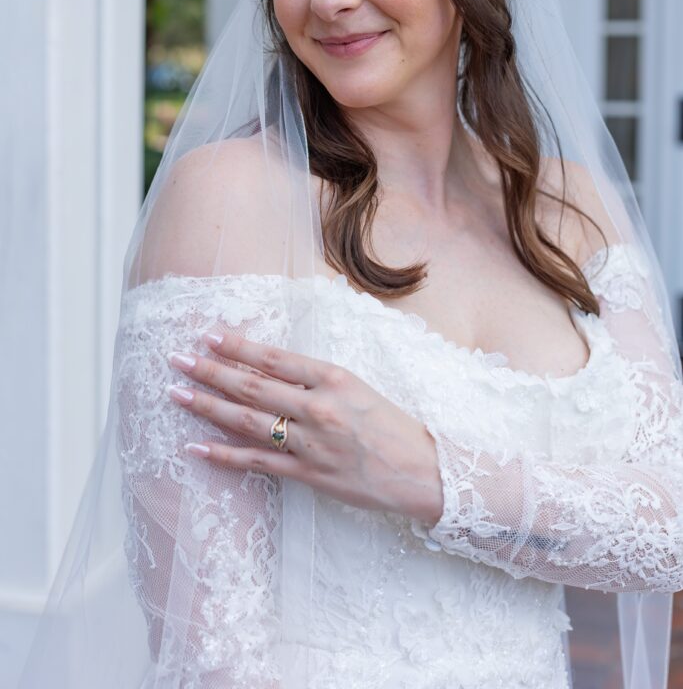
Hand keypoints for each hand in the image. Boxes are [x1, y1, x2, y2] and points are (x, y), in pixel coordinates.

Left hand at [165, 325, 443, 524]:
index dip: (238, 345)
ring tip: (177, 394)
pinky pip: (258, 463)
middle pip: (252, 386)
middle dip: (210, 370)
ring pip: (248, 421)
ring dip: (208, 406)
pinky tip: (197, 447)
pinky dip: (224, 455)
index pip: (275, 357)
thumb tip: (268, 365)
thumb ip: (316, 377)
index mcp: (334, 377)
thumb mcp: (358, 387)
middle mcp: (319, 407)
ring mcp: (311, 442)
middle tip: (177, 359)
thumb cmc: (392, 425)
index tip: (209, 334)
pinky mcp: (309, 475)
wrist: (425, 472)